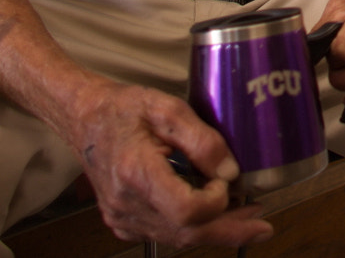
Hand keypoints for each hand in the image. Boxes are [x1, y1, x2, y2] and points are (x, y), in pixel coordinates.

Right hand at [67, 81, 272, 247]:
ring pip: (177, 237)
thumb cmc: (122, 109)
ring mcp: (123, 217)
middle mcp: (127, 204)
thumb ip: (203, 140)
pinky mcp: (123, 221)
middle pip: (186, 233)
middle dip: (229, 230)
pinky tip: (211, 214)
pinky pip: (164, 233)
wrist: (84, 119)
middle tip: (260, 225)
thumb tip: (230, 171)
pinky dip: (192, 227)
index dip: (215, 203)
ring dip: (214, 230)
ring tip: (245, 214)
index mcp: (136, 172)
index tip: (226, 181)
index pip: (186, 210)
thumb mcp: (168, 108)